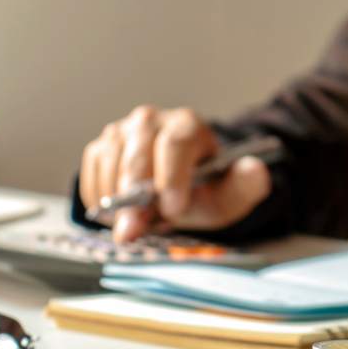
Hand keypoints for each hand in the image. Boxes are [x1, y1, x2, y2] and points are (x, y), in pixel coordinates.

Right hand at [79, 105, 270, 242]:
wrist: (180, 190)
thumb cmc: (205, 191)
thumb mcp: (231, 194)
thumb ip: (247, 185)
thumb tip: (255, 171)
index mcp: (188, 125)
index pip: (176, 143)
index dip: (172, 176)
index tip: (173, 208)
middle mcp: (152, 121)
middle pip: (138, 151)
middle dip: (135, 194)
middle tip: (135, 227)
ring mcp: (123, 131)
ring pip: (110, 159)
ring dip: (115, 197)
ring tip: (129, 224)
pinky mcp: (102, 146)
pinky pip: (91, 169)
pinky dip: (98, 195)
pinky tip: (113, 215)